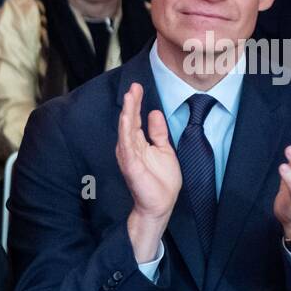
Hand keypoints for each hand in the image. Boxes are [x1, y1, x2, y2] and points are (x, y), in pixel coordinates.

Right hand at [116, 84, 180, 259]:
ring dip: (127, 112)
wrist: (161, 204)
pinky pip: (126, 144)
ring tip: (129, 96)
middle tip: (133, 86)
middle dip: (131, 103)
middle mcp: (130, 147)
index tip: (138, 87)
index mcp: (137, 143)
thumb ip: (158, 132)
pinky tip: (127, 117)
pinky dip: (126, 130)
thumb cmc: (161, 181)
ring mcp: (128, 155)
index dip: (136, 103)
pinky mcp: (130, 164)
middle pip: (129, 120)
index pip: (135, 119)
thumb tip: (154, 113)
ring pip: (126, 129)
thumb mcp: (164, 150)